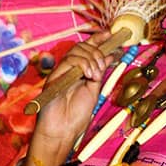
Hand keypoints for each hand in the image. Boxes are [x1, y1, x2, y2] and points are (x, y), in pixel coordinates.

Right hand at [23, 31, 116, 165]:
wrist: (62, 131)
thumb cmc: (75, 116)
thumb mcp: (94, 91)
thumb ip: (99, 73)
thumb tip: (110, 56)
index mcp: (79, 72)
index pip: (87, 49)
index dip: (98, 39)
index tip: (110, 34)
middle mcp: (69, 70)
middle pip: (82, 47)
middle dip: (97, 53)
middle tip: (102, 68)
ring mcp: (61, 72)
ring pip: (76, 51)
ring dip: (91, 59)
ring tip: (95, 75)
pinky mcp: (54, 76)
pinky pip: (69, 61)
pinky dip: (82, 64)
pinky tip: (88, 75)